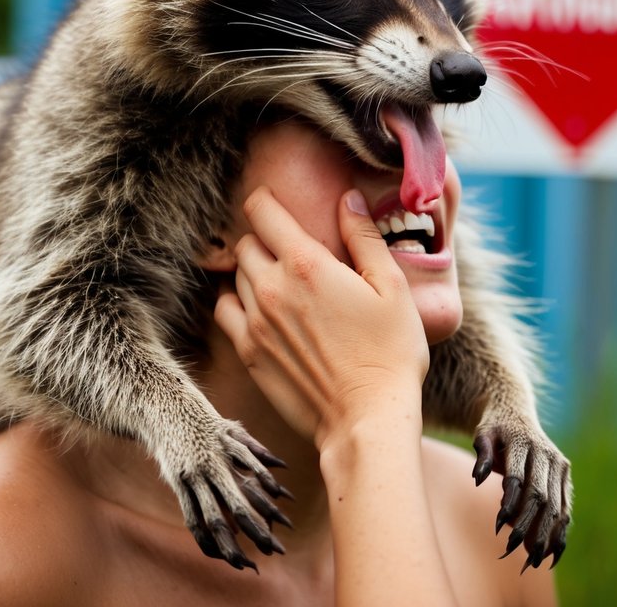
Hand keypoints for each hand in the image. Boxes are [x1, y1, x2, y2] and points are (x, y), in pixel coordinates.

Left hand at [214, 186, 429, 449]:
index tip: (275, 204)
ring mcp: (255, 322)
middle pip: (247, 243)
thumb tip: (348, 198)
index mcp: (307, 263)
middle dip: (265, 239)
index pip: (262, 211)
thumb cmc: (390, 352)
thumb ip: (365, 237)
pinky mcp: (248, 353)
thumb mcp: (393, 287)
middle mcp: (272, 287)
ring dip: (254, 271)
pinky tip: (261, 309)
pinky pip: (224, 311)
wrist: (367, 417)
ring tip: (282, 281)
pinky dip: (236, 302)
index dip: (266, 201)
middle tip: (289, 249)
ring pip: (237, 276)